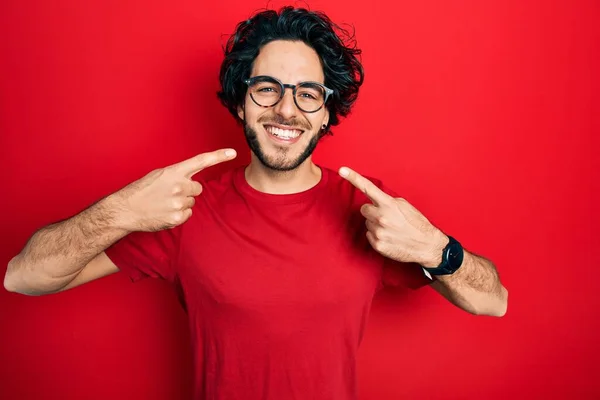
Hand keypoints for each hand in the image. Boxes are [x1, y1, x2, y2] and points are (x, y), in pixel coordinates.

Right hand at [112, 148, 236, 231]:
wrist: (125, 210)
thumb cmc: (141, 191)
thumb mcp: (159, 176)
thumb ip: (178, 175)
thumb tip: (192, 181)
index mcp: (173, 172)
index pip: (201, 161)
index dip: (219, 156)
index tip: (233, 152)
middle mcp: (179, 186)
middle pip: (198, 188)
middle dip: (189, 190)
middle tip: (170, 193)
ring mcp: (178, 203)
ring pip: (192, 202)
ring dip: (182, 202)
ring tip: (164, 203)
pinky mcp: (177, 218)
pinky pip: (188, 214)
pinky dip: (179, 214)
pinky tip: (165, 212)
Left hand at [339, 166, 447, 265]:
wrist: (426, 245)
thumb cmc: (416, 223)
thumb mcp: (404, 206)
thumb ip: (387, 201)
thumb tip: (375, 201)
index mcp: (388, 204)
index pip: (368, 188)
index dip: (353, 177)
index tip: (342, 170)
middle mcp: (381, 217)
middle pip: (364, 209)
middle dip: (372, 211)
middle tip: (385, 216)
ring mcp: (378, 232)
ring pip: (367, 223)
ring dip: (375, 224)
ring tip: (391, 228)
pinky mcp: (377, 245)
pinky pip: (369, 235)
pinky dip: (376, 236)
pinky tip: (389, 237)